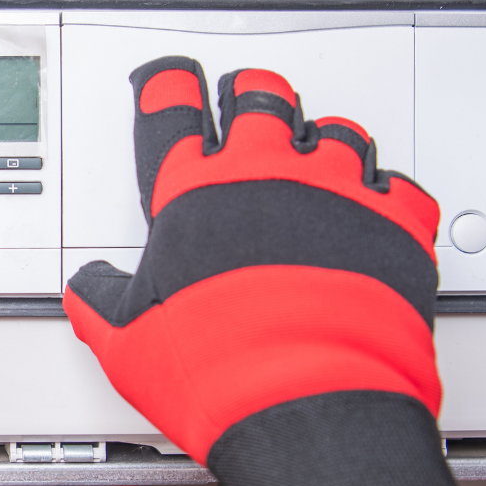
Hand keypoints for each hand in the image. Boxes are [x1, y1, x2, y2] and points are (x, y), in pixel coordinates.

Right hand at [64, 59, 458, 485]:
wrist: (307, 404)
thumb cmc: (218, 371)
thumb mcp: (126, 341)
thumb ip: (100, 301)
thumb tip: (88, 288)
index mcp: (194, 195)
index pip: (172, 114)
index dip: (167, 87)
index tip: (168, 81)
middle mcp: (265, 177)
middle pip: (259, 99)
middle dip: (249, 95)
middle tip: (246, 102)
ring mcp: (335, 192)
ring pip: (334, 130)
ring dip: (321, 139)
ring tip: (316, 155)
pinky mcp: (392, 222)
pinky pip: (397, 183)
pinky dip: (386, 190)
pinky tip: (378, 202)